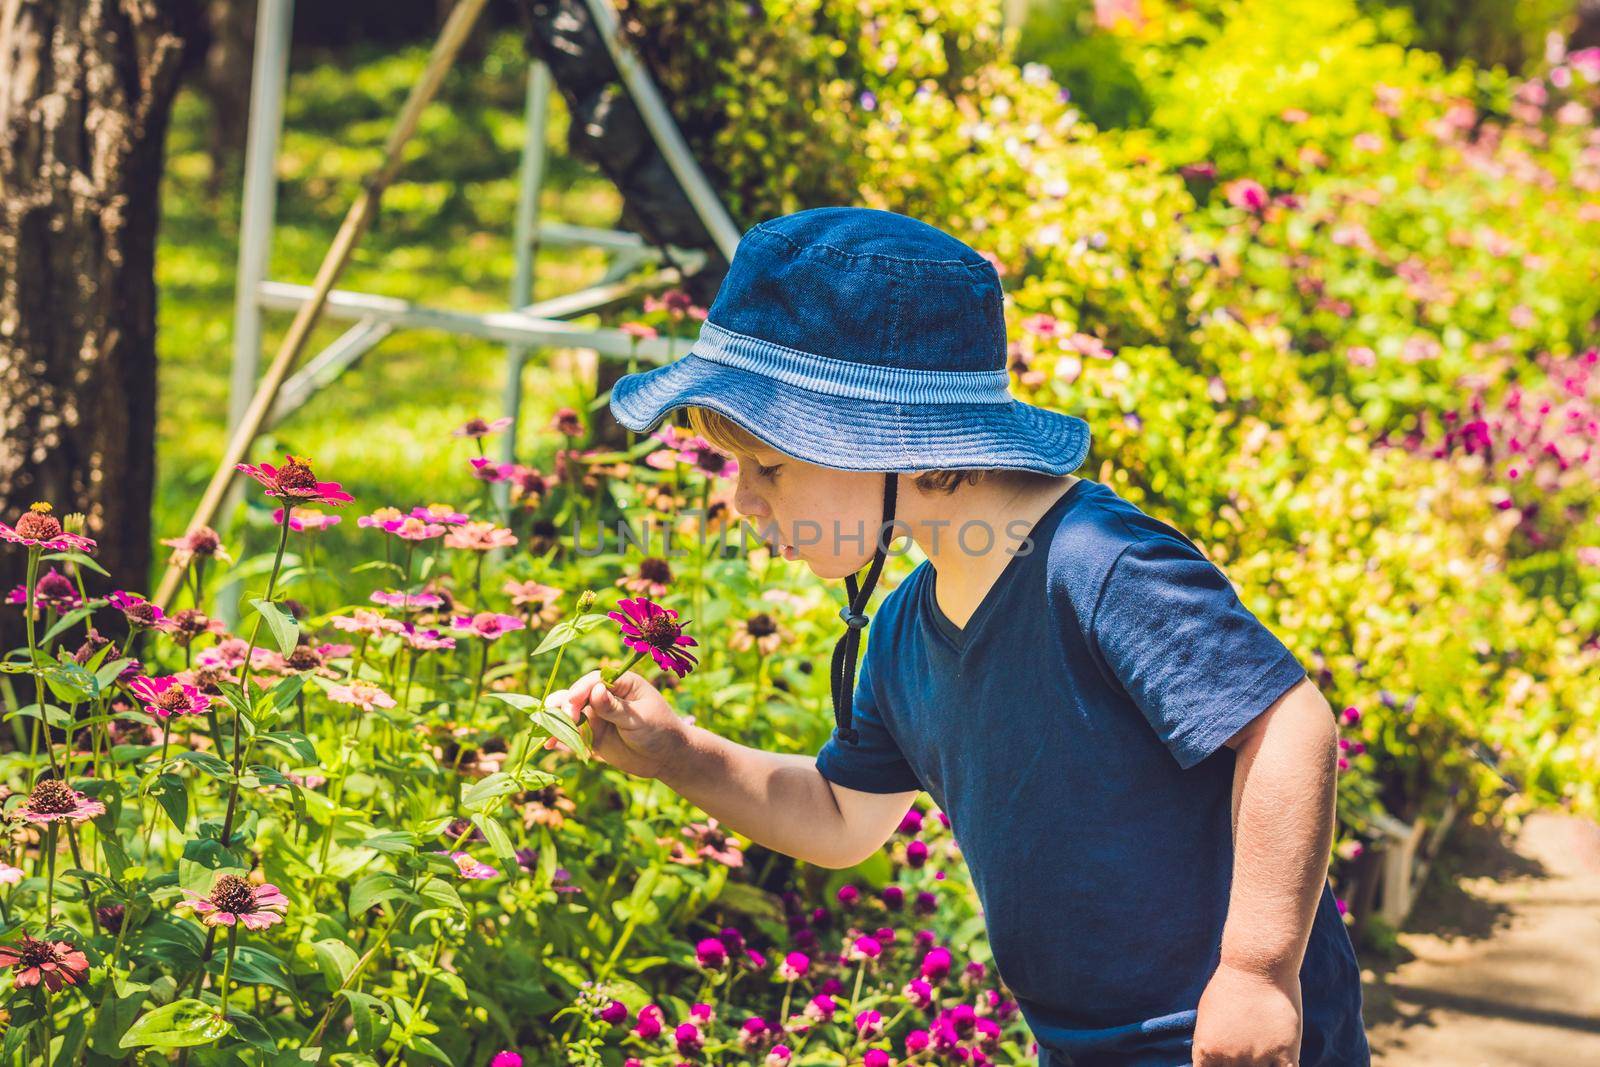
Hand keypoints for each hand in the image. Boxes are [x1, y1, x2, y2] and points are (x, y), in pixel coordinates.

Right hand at [544, 668, 686, 779]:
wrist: (667, 757)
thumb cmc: (661, 730)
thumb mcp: (640, 718)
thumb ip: (616, 707)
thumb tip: (596, 690)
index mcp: (622, 682)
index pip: (595, 680)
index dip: (581, 690)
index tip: (572, 703)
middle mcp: (606, 696)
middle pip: (578, 696)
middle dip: (566, 707)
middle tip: (560, 719)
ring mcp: (597, 715)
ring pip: (571, 715)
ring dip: (558, 722)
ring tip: (545, 732)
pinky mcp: (593, 735)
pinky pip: (573, 734)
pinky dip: (562, 738)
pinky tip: (550, 745)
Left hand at [1191, 963, 1301, 1065]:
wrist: (1257, 966)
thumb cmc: (1230, 985)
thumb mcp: (1208, 1015)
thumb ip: (1210, 1044)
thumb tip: (1213, 1061)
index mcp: (1207, 1050)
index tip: (1226, 1062)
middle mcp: (1230, 1058)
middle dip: (1241, 1065)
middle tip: (1247, 1052)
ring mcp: (1257, 1057)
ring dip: (1263, 1066)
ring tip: (1263, 1047)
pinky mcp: (1285, 1053)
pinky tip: (1282, 1061)